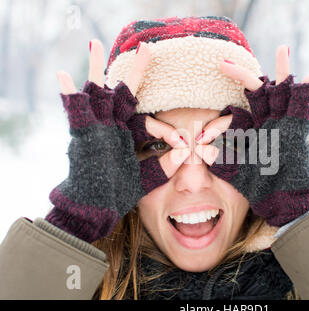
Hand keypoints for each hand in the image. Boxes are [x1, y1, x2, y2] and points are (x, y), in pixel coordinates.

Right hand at [46, 40, 189, 242]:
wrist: (95, 208)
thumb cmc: (118, 193)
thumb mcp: (146, 178)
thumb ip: (164, 166)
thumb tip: (185, 153)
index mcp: (128, 134)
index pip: (150, 123)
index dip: (167, 131)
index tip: (183, 144)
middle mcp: (113, 125)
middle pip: (125, 92)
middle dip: (137, 72)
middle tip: (147, 48)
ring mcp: (96, 127)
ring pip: (96, 91)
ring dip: (95, 68)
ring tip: (94, 44)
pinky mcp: (82, 135)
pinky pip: (73, 111)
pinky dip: (67, 94)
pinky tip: (62, 75)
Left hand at [194, 45, 308, 226]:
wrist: (283, 199)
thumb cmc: (261, 187)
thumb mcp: (237, 171)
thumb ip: (222, 161)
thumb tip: (201, 151)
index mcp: (253, 129)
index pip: (236, 111)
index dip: (220, 117)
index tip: (204, 124)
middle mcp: (268, 122)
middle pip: (257, 91)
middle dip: (242, 76)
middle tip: (223, 62)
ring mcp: (284, 124)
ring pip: (283, 91)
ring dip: (283, 71)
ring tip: (282, 49)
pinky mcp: (299, 130)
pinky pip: (304, 109)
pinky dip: (307, 93)